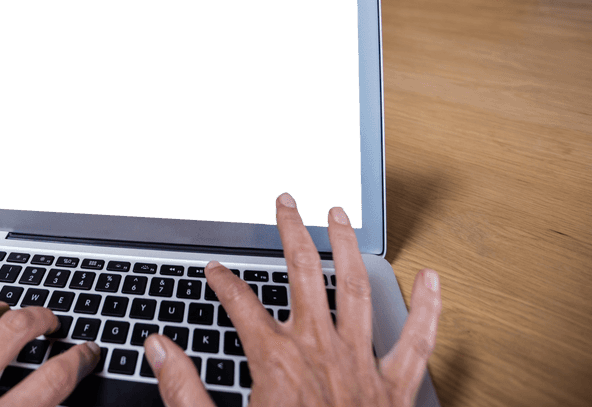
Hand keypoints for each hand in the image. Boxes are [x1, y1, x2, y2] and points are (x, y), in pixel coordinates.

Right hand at [145, 193, 440, 406]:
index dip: (223, 281)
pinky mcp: (395, 388)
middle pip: (304, 273)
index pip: (240, 303)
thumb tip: (158, 349)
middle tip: (288, 203)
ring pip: (356, 289)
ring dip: (347, 247)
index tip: (215, 270)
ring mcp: (361, 364)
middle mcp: (319, 350)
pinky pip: (417, 341)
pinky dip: (428, 309)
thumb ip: (183, 389)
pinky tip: (433, 278)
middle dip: (293, 231)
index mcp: (276, 361)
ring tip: (342, 216)